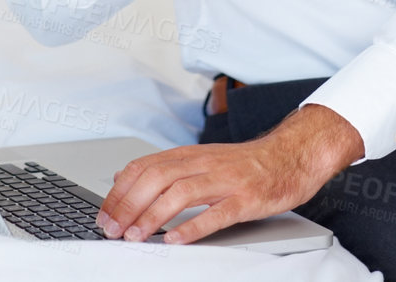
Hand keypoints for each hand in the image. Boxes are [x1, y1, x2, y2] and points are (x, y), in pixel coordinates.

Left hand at [95, 104, 361, 244]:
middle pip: (156, 178)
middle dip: (129, 205)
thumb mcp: (202, 160)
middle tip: (113, 229)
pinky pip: (217, 213)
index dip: (120, 191)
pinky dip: (193, 226)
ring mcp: (226, 180)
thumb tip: (126, 178)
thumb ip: (168, 169)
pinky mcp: (246, 198)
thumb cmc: (246, 164)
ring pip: (181, 193)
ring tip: (136, 236)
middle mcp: (204, 163)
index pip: (144, 167)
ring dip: (153, 215)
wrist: (291, 155)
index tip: (104, 214)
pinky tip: (176, 239)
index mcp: (190, 155)